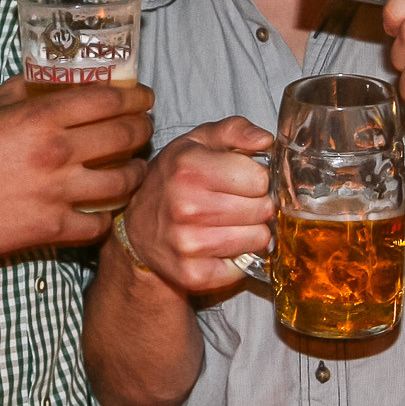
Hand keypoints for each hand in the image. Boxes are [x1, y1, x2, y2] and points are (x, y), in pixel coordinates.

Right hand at [0, 76, 152, 253]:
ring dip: (135, 173)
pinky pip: (99, 224)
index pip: (107, 99)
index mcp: (40, 118)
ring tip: (135, 168)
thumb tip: (47, 76)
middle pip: (124, 136)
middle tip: (144, 128)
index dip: (135, 96)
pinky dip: (108, 216)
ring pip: (122, 183)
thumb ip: (22, 88)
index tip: (144, 97)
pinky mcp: (53, 227)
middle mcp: (56, 152)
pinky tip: (108, 207)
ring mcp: (57, 193)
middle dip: (143, 129)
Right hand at [119, 117, 274, 293]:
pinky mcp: (194, 274)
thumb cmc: (174, 180)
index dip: (257, 178)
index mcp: (189, 168)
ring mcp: (189, 244)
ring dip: (251, 231)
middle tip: (238, 203)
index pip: (259, 178)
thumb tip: (266, 141)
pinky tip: (221, 244)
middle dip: (257, 204)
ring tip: (230, 223)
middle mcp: (186, 206)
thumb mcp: (198, 142)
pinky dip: (239, 256)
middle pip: (263, 209)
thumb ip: (235, 130)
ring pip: (258, 238)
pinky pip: (244, 266)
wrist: (138, 229)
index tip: (244, 180)